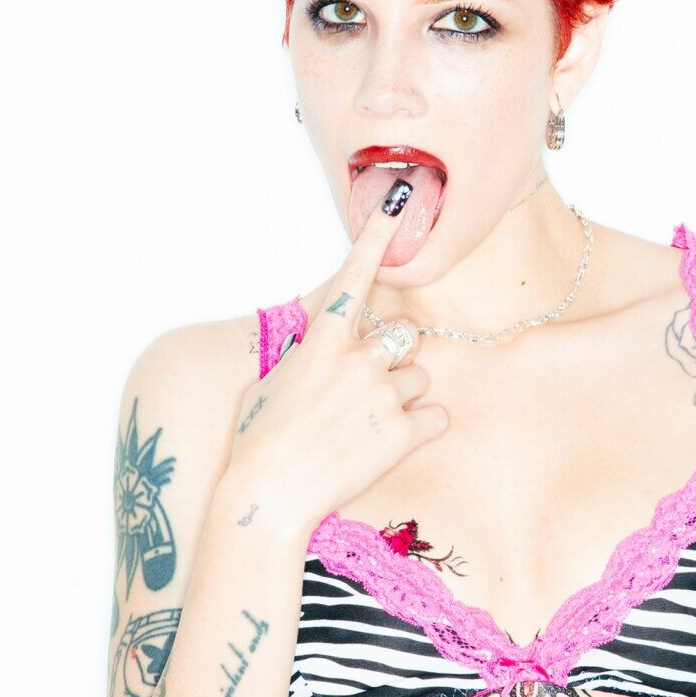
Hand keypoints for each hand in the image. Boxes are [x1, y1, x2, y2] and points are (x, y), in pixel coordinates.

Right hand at [225, 184, 448, 531]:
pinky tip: (388, 444)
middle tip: (366, 392)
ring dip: (404, 397)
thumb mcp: (272, 381)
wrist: (270, 493)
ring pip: (420, 378)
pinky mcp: (403, 431)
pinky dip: (420, 429)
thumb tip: (319, 351)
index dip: (377, 237)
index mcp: (323, 340)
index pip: (355, 276)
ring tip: (367, 427)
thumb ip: (306, 356)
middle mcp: (359, 357)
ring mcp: (384, 393)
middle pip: (406, 337)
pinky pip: (435, 416)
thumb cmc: (260, 439)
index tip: (398, 203)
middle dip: (394, 359)